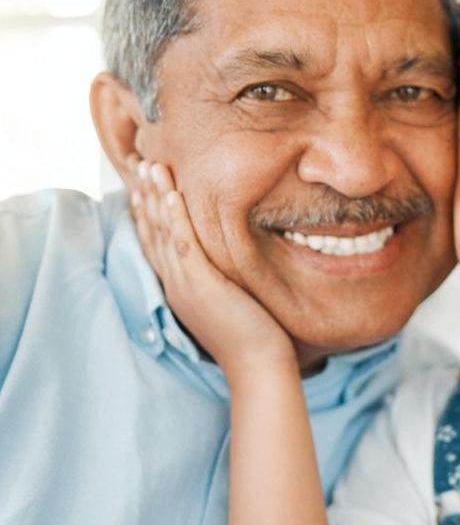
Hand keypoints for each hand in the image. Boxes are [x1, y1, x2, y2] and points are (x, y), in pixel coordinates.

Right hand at [126, 155, 295, 375]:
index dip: (145, 208)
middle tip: (137, 159)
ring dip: (154, 196)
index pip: (154, 240)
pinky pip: (185, 245)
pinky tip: (171, 194)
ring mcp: (186, 283)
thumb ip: (219, 275)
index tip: (140, 179)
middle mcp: (175, 282)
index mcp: (179, 285)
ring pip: (163, 232)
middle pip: (151, 230)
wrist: (258, 365)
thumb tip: (225, 255)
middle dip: (143, 193)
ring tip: (149, 164)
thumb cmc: (252, 334)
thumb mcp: (227, 298)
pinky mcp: (203, 285)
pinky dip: (176, 218)